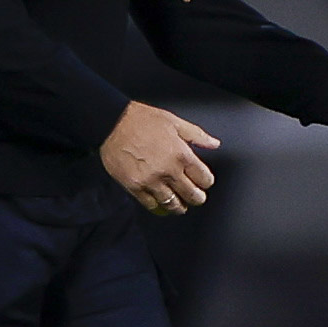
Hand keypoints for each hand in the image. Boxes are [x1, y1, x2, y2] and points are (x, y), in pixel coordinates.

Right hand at [100, 102, 220, 214]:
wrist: (113, 123)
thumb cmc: (142, 119)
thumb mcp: (175, 122)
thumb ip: (197, 135)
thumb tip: (214, 144)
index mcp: (181, 154)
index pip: (203, 178)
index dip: (206, 181)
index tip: (205, 182)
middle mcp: (168, 170)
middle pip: (191, 194)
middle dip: (197, 198)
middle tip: (197, 198)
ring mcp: (151, 181)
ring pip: (172, 203)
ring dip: (179, 207)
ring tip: (181, 206)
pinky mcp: (135, 187)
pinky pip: (150, 205)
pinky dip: (158, 207)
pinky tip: (161, 204)